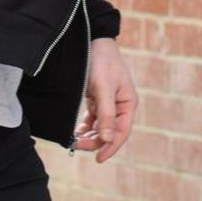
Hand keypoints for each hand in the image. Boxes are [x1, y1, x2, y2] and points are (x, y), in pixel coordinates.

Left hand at [74, 37, 136, 162]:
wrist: (93, 41)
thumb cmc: (102, 62)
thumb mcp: (104, 88)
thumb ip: (106, 114)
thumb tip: (109, 139)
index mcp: (128, 103)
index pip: (122, 132)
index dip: (111, 147)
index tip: (98, 159)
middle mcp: (120, 106)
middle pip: (110, 132)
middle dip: (95, 141)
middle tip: (76, 145)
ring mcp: (109, 104)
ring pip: (100, 128)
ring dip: (89, 136)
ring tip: (74, 141)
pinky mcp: (98, 100)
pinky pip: (93, 120)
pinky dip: (85, 127)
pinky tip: (75, 132)